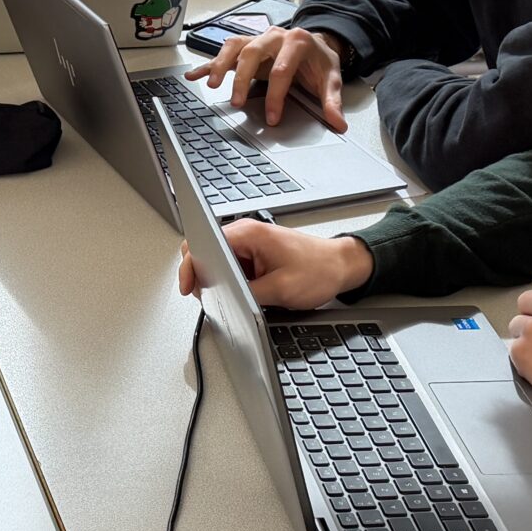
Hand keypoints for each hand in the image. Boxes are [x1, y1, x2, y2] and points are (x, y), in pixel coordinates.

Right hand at [177, 219, 371, 307]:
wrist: (342, 266)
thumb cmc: (319, 269)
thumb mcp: (280, 289)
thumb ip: (246, 292)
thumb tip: (222, 297)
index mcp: (248, 233)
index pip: (201, 243)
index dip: (190, 266)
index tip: (189, 286)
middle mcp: (246, 233)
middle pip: (205, 250)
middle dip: (202, 274)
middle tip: (209, 295)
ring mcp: (250, 244)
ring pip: (218, 261)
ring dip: (220, 279)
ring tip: (236, 294)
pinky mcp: (256, 254)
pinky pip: (234, 266)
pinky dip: (233, 280)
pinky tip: (246, 292)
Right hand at [190, 25, 346, 130]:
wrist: (316, 44)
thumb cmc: (319, 61)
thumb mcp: (330, 78)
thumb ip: (332, 101)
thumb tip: (338, 122)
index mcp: (297, 42)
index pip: (282, 70)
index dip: (276, 95)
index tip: (272, 117)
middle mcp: (274, 37)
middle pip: (252, 54)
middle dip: (242, 79)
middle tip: (237, 102)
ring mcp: (258, 39)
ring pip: (235, 48)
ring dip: (221, 66)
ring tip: (211, 85)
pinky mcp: (247, 46)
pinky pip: (225, 52)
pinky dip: (209, 64)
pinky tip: (195, 75)